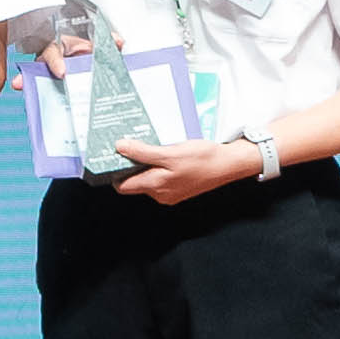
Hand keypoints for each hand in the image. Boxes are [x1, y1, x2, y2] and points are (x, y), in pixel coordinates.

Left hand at [112, 130, 280, 206]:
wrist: (229, 164)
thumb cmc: (202, 158)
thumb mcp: (170, 153)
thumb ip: (143, 152)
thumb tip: (120, 148)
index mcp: (156, 187)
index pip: (123, 186)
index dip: (114, 171)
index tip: (111, 155)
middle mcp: (161, 194)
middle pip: (134, 182)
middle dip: (129, 165)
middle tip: (127, 144)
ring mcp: (171, 192)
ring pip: (147, 178)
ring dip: (144, 163)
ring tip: (145, 144)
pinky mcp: (179, 186)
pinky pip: (160, 177)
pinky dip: (157, 165)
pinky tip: (161, 151)